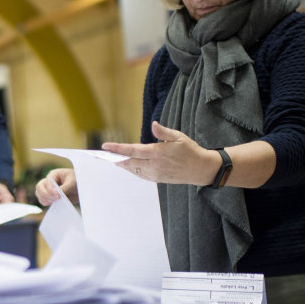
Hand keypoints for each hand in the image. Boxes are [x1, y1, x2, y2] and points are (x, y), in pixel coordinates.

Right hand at [35, 168, 77, 205]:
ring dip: (45, 199)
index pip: (47, 181)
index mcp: (54, 175)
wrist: (83, 188)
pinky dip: (46, 203)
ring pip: (39, 194)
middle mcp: (49, 182)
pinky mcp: (51, 197)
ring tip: (54, 201)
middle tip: (55, 199)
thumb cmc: (78, 181)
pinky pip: (43, 200)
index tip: (57, 196)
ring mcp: (48, 189)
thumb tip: (55, 195)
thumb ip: (64, 188)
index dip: (50, 189)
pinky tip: (53, 204)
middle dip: (45, 194)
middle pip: (39, 187)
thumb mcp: (72, 183)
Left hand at [102, 121, 216, 185]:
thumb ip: (163, 132)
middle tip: (103, 154)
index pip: (132, 150)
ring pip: (133, 169)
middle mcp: (154, 165)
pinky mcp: (157, 179)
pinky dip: (132, 169)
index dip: (117, 149)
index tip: (105, 146)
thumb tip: (153, 124)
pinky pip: (140, 174)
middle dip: (115, 158)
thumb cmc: (190, 150)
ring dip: (122, 164)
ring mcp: (155, 174)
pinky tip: (128, 165)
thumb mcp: (178, 137)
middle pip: (128, 162)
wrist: (201, 169)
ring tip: (112, 159)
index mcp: (157, 153)